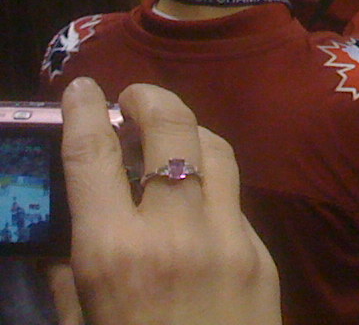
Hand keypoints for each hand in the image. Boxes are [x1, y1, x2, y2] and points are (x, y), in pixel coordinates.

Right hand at [56, 79, 280, 324]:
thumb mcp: (82, 324)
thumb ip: (72, 272)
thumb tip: (66, 224)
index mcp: (114, 253)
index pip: (95, 157)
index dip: (84, 110)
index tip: (79, 85)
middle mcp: (175, 232)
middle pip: (171, 131)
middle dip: (150, 99)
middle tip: (131, 96)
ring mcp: (228, 237)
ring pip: (215, 150)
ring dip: (188, 130)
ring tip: (165, 133)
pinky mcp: (262, 252)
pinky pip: (234, 197)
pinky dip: (211, 181)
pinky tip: (195, 192)